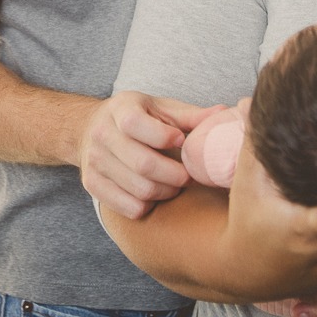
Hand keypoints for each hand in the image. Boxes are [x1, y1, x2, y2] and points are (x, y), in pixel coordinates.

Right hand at [80, 91, 222, 219]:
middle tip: (188, 175)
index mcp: (120, 109)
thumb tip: (224, 113)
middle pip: (143, 164)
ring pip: (138, 189)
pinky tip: (155, 193)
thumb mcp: (160, 108)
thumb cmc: (137, 117)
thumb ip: (190, 115)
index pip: (136, 125)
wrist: (92, 128)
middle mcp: (101, 134)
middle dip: (175, 175)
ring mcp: (94, 161)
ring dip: (166, 192)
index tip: (182, 141)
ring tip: (175, 184)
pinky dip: (149, 205)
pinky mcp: (92, 184)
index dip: (166, 137)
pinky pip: (128, 207)